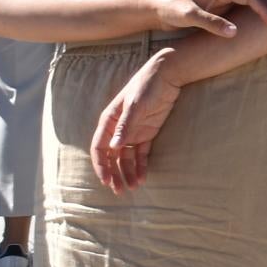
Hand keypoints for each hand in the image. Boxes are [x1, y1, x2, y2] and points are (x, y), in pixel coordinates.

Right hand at [88, 48, 182, 192]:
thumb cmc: (147, 86)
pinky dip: (141, 166)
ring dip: (127, 173)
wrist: (167, 75)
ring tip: (133, 188)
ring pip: (126, 158)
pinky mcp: (147, 133)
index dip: (101, 165)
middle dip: (114, 174)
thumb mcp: (135, 105)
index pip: (99, 148)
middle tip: (119, 191)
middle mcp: (117, 129)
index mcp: (108, 121)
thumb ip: (125, 126)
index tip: (106, 180)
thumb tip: (113, 147)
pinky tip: (142, 177)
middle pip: (112, 157)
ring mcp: (133, 132)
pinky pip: (141, 154)